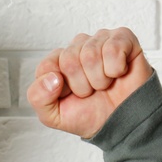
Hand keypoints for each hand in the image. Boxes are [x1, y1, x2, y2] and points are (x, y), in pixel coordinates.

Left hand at [27, 27, 153, 138]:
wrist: (122, 123)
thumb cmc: (89, 114)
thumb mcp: (53, 115)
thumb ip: (38, 97)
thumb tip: (52, 78)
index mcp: (58, 61)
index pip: (47, 66)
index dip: (60, 88)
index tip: (71, 95)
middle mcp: (78, 46)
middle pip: (69, 59)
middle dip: (82, 85)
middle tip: (92, 91)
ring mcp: (100, 40)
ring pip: (90, 54)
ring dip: (99, 79)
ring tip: (105, 84)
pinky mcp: (123, 38)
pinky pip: (113, 48)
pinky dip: (116, 69)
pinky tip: (119, 73)